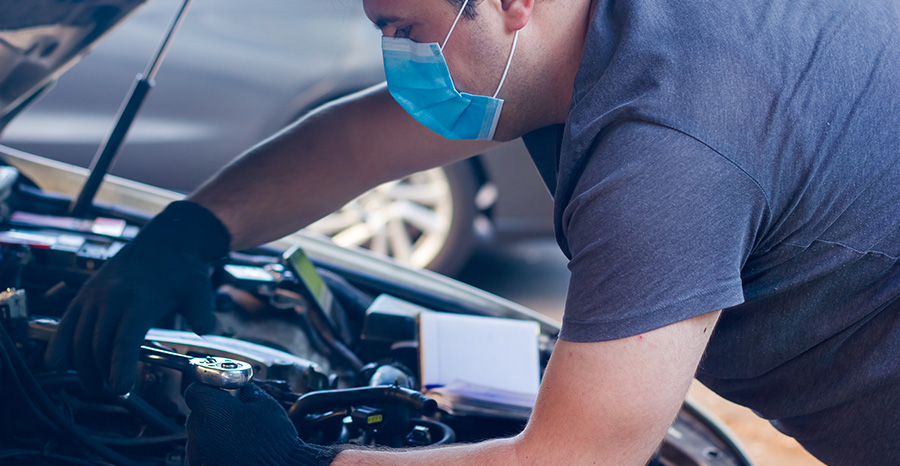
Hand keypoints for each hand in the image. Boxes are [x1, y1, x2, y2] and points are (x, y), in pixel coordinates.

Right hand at [44, 201, 230, 393]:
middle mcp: (112, 297)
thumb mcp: (199, 289)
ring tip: (94, 385)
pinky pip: (66, 323)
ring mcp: (95, 295)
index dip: (121, 366)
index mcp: (140, 299)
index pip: (125, 339)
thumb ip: (202, 312)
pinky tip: (57, 364)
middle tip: (114, 393)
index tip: (121, 388)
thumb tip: (206, 329)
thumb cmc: (183, 268)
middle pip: (99, 344)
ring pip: (80, 336)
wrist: (166, 240)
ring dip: (83, 365)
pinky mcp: (85, 294)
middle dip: (103, 372)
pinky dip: (59, 344)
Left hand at [185, 383, 337, 465]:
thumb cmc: (274, 440)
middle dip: (214, 412)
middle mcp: (198, 433)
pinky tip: (235, 450)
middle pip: (198, 413)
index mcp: (212, 411)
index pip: (195, 390)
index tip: (221, 391)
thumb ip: (245, 391)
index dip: (209, 388)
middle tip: (236, 416)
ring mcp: (198, 454)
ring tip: (238, 437)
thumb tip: (238, 386)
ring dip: (214, 432)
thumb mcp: (265, 404)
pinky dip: (215, 449)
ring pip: (200, 434)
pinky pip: (204, 452)